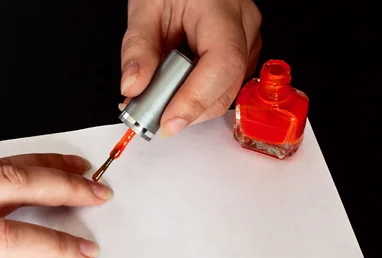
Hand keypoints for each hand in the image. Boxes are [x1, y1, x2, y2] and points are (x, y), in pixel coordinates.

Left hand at [119, 0, 261, 135]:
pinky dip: (197, 97)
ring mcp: (248, 41)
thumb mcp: (146, 7)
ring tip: (158, 100)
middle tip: (150, 116)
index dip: (195, 100)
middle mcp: (244, 27)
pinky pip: (223, 86)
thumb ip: (137, 48)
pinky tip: (175, 91)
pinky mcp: (242, 53)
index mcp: (222, 10)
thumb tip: (133, 87)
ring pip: (225, 93)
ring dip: (190, 106)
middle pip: (225, 87)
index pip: (222, 64)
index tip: (168, 122)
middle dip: (187, 110)